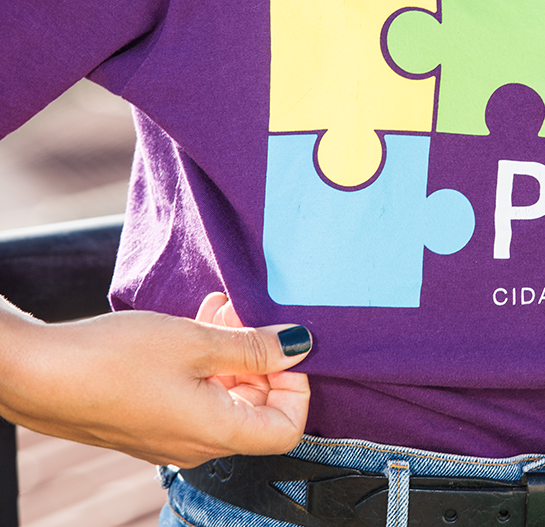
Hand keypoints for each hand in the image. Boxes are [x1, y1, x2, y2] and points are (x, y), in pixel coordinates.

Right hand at [0, 293, 311, 466]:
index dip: (296, 386)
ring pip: (227, 395)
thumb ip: (255, 347)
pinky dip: (208, 360)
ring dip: (234, 351)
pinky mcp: (152, 420)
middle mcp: (199, 444)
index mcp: (218, 433)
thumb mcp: (196, 342)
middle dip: (263, 359)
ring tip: (221, 308)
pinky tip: (200, 321)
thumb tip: (300, 345)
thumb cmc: (113, 360)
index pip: (288, 428)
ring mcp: (173, 435)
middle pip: (259, 409)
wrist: (35, 375)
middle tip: (247, 314)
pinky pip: (198, 394)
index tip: (283, 347)